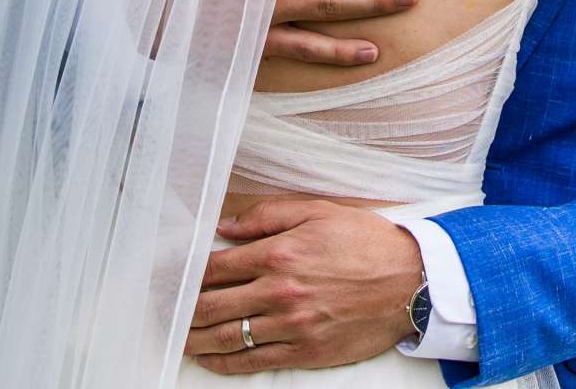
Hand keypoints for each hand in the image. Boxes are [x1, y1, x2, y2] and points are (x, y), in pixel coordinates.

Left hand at [186, 200, 424, 371]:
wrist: (411, 282)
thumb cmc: (366, 242)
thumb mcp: (317, 212)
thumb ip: (266, 217)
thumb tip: (224, 227)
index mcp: (280, 253)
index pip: (217, 268)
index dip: (187, 275)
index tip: (171, 278)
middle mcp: (280, 292)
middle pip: (213, 306)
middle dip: (182, 311)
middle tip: (164, 314)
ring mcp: (292, 326)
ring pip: (229, 338)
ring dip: (196, 340)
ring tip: (178, 339)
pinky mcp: (306, 351)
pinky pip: (255, 362)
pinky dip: (226, 363)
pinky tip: (210, 360)